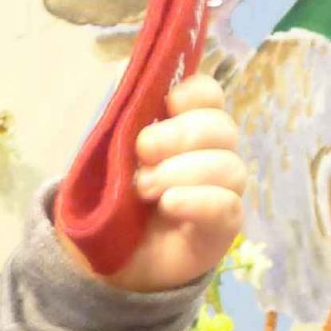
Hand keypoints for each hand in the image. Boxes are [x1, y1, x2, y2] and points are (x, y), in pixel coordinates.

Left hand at [60, 74, 248, 293]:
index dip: (195, 93)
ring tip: (145, 189)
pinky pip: (228, 207)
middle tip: (143, 153)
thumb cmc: (108, 202)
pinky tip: (171, 204)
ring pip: (229, 167)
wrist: (101, 259)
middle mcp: (211, 157)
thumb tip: (120, 71)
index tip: (168, 103)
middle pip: (222, 129)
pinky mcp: (220, 229)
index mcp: (186, 131)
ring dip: (182, 172)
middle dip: (180, 134)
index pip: (210, 97)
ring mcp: (220, 193)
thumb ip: (118, 119)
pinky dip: (199, 200)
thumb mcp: (102, 157)